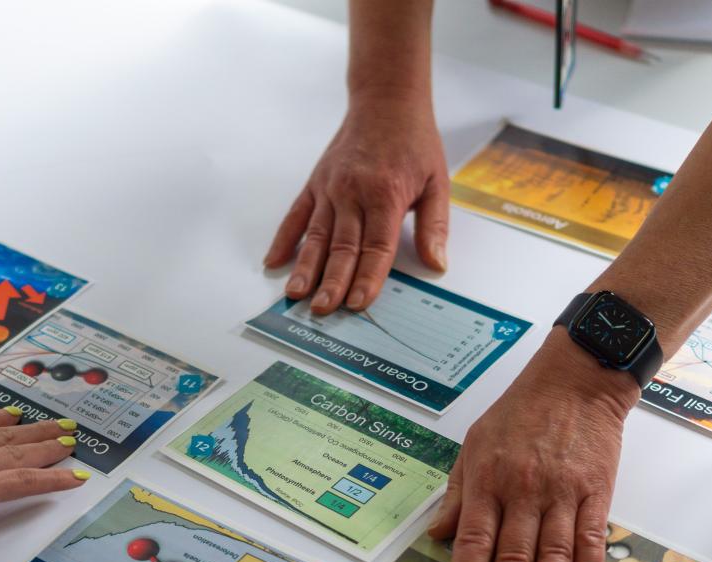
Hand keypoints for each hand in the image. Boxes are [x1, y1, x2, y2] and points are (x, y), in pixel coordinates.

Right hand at [263, 91, 448, 314]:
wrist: (386, 101)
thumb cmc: (414, 142)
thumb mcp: (437, 182)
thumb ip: (435, 226)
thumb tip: (437, 264)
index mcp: (385, 195)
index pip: (376, 247)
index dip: (367, 278)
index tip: (359, 304)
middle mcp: (353, 193)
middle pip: (342, 248)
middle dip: (332, 282)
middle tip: (323, 310)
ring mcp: (330, 188)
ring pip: (316, 236)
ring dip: (305, 268)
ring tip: (296, 295)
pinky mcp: (315, 183)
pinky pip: (296, 216)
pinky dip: (284, 240)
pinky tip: (274, 262)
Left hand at [428, 334, 638, 561]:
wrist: (575, 380)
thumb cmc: (519, 412)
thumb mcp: (474, 444)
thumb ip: (458, 494)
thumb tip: (438, 535)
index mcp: (487, 481)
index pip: (473, 541)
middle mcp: (523, 491)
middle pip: (514, 555)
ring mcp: (561, 492)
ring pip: (555, 553)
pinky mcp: (595, 491)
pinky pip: (591, 537)